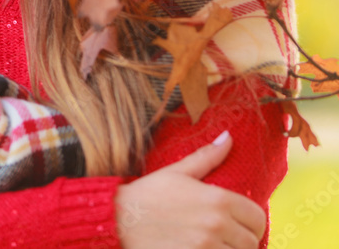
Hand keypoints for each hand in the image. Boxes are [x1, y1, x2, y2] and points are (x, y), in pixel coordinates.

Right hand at [115, 131, 265, 248]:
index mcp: (217, 199)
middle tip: (227, 238)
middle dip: (242, 240)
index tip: (242, 225)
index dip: (252, 222)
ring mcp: (206, 247)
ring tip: (214, 245)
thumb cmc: (146, 195)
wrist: (118, 219)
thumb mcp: (176, 172)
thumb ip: (206, 157)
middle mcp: (216, 224)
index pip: (257, 217)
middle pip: (251, 241)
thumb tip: (228, 137)